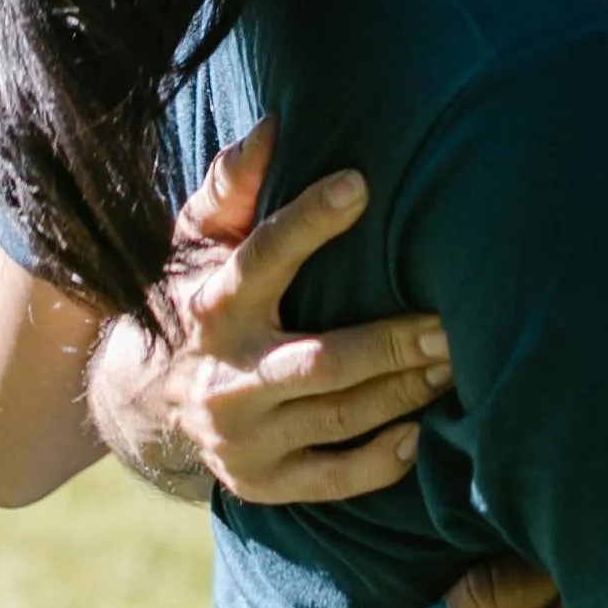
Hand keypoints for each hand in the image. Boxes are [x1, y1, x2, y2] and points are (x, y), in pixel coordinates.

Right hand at [88, 124, 453, 504]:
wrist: (149, 398)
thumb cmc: (201, 291)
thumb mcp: (201, 238)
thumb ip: (232, 184)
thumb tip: (273, 125)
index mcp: (212, 307)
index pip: (259, 259)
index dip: (307, 222)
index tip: (360, 184)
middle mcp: (224, 377)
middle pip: (320, 362)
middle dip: (391, 341)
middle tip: (452, 321)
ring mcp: (241, 438)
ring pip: (339, 416)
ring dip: (405, 390)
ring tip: (458, 360)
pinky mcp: (260, 482)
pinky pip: (331, 480)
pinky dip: (380, 460)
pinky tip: (423, 432)